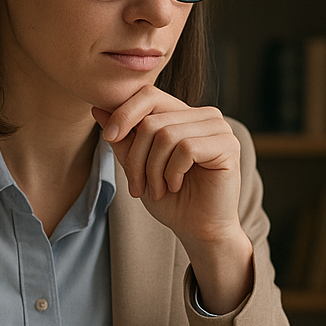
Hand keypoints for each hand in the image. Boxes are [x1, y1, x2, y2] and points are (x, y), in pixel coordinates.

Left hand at [93, 86, 252, 312]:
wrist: (198, 230)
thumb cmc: (171, 199)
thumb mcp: (138, 165)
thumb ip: (123, 137)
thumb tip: (97, 108)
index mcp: (183, 114)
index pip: (148, 95)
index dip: (124, 113)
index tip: (108, 138)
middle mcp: (204, 115)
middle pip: (152, 120)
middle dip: (136, 158)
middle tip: (138, 186)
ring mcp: (219, 128)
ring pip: (166, 135)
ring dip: (153, 169)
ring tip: (157, 190)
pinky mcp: (228, 145)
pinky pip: (186, 148)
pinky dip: (172, 172)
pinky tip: (176, 185)